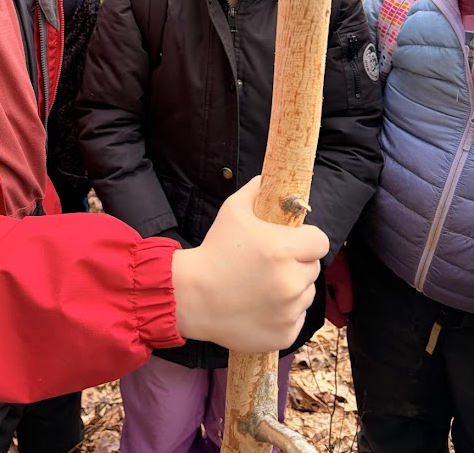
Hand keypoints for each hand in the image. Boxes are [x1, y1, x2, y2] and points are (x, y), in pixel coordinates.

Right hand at [171, 176, 328, 352]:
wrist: (192, 296)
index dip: (308, 240)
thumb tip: (270, 178)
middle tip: (272, 264)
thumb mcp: (232, 210)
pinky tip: (261, 306)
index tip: (294, 242)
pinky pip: (297, 319)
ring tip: (263, 286)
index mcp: (284, 249)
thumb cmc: (214, 250)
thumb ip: (256, 190)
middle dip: (298, 263)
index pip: (321, 242)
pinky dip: (284, 314)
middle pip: (314, 268)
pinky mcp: (285, 334)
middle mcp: (291, 281)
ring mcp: (289, 311)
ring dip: (292, 289)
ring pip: (306, 294)